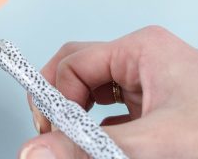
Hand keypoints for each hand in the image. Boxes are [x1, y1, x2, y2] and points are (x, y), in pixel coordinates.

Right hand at [20, 26, 197, 158]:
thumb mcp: (158, 143)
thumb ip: (92, 146)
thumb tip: (39, 150)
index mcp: (141, 50)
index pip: (74, 62)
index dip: (55, 96)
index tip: (49, 131)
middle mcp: (141, 60)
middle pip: (77, 71)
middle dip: (61, 103)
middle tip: (53, 135)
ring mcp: (147, 83)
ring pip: (91, 92)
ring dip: (78, 119)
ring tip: (75, 141)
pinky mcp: (153, 106)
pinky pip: (109, 112)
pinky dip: (98, 131)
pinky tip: (99, 146)